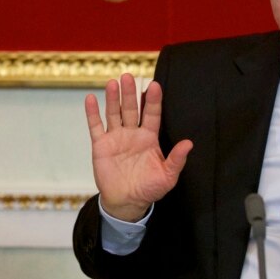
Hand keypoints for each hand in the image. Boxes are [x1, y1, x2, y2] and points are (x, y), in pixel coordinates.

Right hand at [85, 73, 192, 221]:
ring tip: (113, 83)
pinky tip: (90, 99)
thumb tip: (189, 143)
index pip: (152, 114)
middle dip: (130, 93)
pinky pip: (96, 126)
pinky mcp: (101, 145)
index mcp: (149, 138)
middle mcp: (132, 134)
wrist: (126, 202)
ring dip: (113, 98)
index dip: (153, 101)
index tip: (154, 85)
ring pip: (114, 113)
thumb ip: (177, 159)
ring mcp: (116, 137)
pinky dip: (92, 113)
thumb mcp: (167, 176)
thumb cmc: (149, 189)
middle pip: (131, 108)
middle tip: (129, 76)